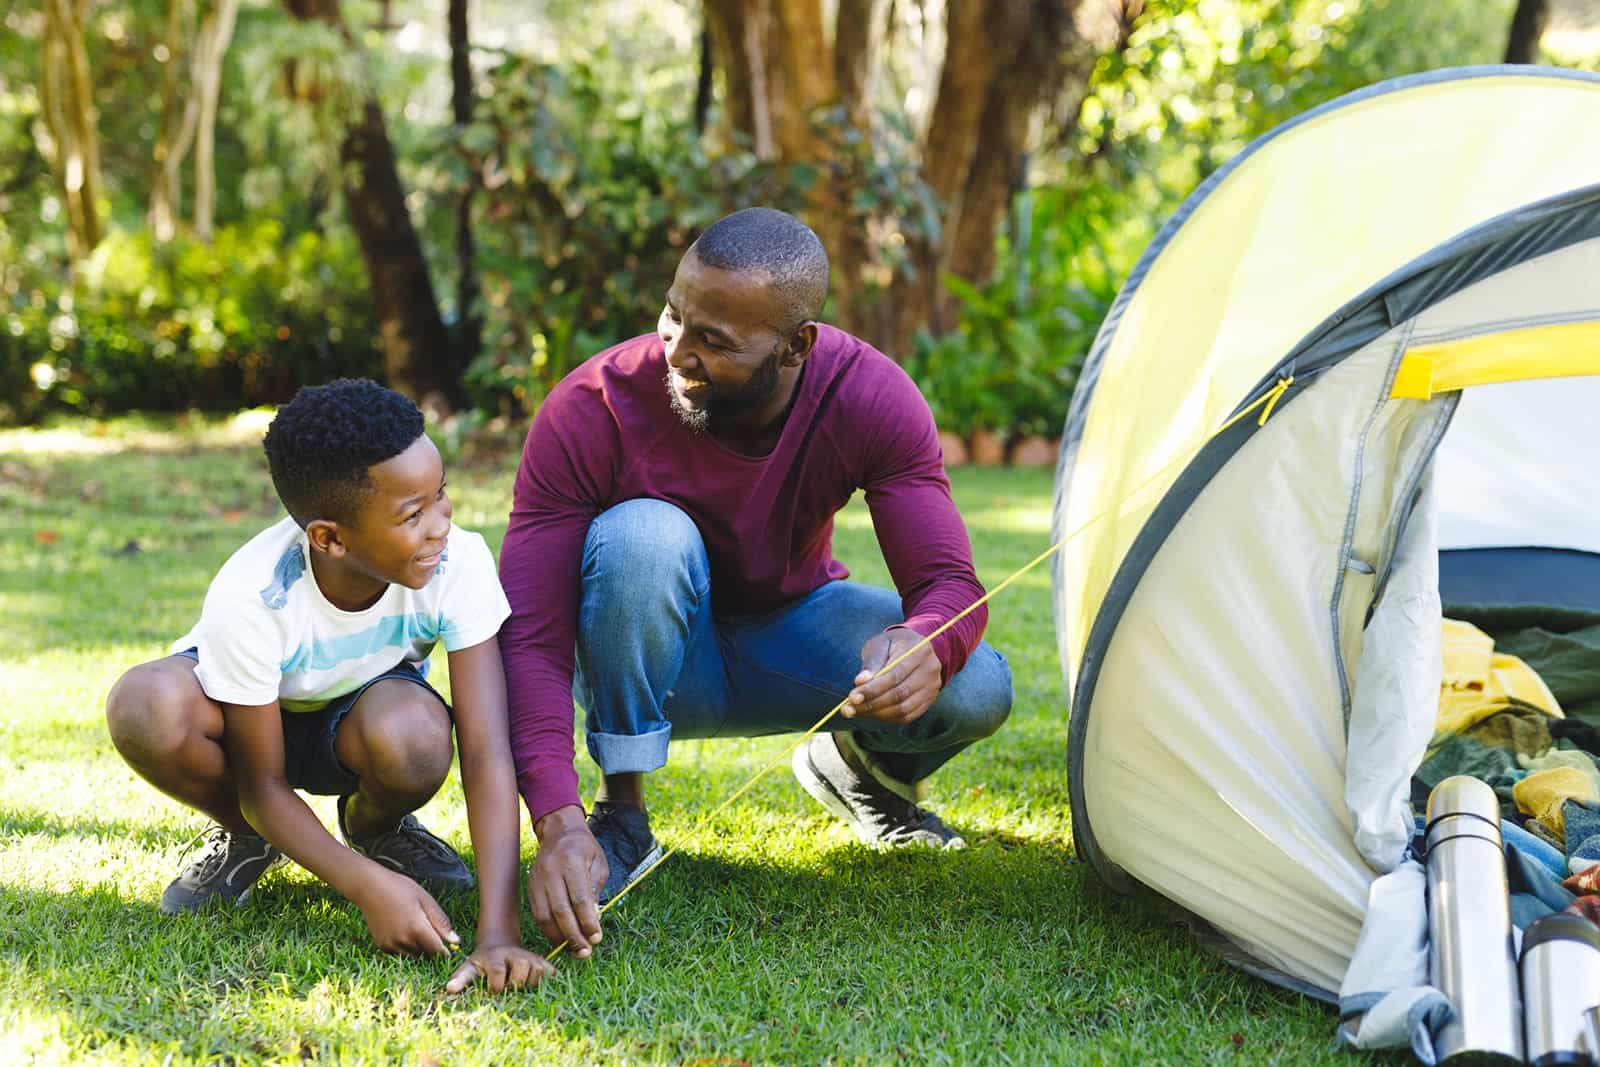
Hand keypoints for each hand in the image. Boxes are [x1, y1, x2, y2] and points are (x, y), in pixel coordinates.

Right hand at [356, 869, 459, 956]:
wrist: (370, 887)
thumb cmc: (401, 888)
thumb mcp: (425, 899)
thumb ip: (440, 922)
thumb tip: (455, 940)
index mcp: (417, 928)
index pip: (437, 951)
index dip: (445, 952)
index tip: (449, 949)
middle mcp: (403, 940)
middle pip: (425, 954)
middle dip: (432, 949)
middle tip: (430, 932)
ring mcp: (391, 944)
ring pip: (412, 955)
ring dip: (418, 949)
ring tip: (416, 929)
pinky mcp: (382, 945)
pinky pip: (399, 952)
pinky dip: (405, 947)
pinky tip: (403, 931)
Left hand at [444, 941, 554, 993]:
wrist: (499, 945)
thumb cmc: (482, 962)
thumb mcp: (469, 967)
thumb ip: (461, 978)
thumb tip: (449, 989)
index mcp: (495, 957)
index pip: (498, 972)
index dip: (495, 986)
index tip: (491, 991)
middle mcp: (514, 955)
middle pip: (521, 972)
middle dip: (514, 985)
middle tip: (508, 987)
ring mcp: (530, 957)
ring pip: (537, 972)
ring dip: (530, 984)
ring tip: (520, 986)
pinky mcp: (542, 962)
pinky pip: (550, 973)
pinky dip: (546, 980)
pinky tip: (535, 984)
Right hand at [528, 805, 606, 956]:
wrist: (559, 832)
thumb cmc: (584, 849)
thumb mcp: (599, 863)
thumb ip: (595, 890)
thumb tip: (593, 920)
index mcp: (572, 862)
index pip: (579, 898)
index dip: (588, 922)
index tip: (596, 938)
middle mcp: (551, 871)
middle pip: (560, 911)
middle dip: (574, 935)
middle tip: (585, 952)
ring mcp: (537, 880)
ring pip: (545, 916)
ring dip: (559, 937)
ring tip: (574, 950)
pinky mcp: (530, 887)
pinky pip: (538, 914)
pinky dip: (549, 930)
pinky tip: (560, 938)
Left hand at [844, 626, 942, 725]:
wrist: (913, 648)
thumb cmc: (891, 645)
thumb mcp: (879, 644)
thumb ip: (871, 662)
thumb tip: (860, 682)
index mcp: (919, 650)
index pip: (895, 675)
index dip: (873, 688)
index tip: (852, 697)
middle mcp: (930, 670)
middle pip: (899, 694)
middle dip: (871, 704)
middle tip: (848, 708)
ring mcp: (932, 687)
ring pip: (903, 709)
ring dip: (876, 714)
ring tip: (854, 711)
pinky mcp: (928, 701)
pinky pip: (907, 716)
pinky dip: (886, 718)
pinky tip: (869, 713)